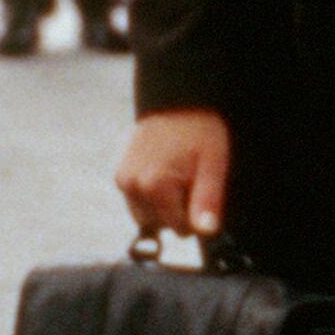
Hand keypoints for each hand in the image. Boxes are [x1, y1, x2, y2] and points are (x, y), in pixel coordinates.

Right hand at [117, 109, 231, 237]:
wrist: (177, 102)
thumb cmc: (200, 131)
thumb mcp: (213, 164)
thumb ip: (208, 200)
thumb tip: (206, 232)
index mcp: (155, 185)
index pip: (180, 228)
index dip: (196, 215)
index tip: (201, 188)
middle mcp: (133, 186)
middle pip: (161, 226)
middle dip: (178, 212)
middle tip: (190, 180)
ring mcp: (124, 182)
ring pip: (147, 217)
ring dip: (164, 207)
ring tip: (177, 177)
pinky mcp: (121, 177)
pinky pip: (139, 204)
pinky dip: (152, 198)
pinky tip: (165, 175)